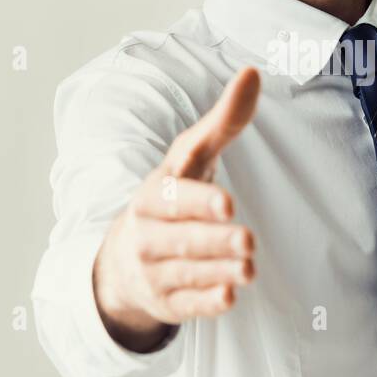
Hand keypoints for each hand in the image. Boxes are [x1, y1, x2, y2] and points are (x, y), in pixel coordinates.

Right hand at [92, 67, 260, 350]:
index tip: (226, 203)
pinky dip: (205, 302)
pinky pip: (186, 304)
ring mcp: (154, 270)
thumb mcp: (192, 158)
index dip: (199, 200)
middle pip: (183, 237)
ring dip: (219, 270)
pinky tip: (228, 296)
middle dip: (215, 240)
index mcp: (154, 193)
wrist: (123, 260)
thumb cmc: (172, 196)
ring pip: (188, 271)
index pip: (175, 195)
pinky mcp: (166, 301)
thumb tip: (253, 72)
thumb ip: (224, 121)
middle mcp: (148, 232)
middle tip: (248, 241)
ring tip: (249, 267)